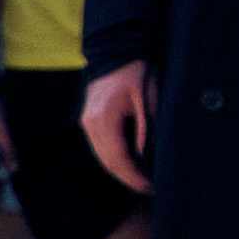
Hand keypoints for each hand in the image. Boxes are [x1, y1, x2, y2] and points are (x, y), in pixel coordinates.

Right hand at [80, 62, 156, 193]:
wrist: (118, 49)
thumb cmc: (137, 72)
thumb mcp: (149, 102)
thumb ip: (145, 132)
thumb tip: (143, 159)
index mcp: (104, 120)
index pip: (119, 160)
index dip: (135, 177)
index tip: (151, 187)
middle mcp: (90, 124)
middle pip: (108, 162)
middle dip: (129, 178)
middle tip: (149, 188)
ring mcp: (87, 122)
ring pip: (103, 156)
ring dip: (122, 170)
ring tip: (142, 178)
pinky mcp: (90, 119)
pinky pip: (102, 145)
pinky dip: (115, 157)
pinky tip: (131, 161)